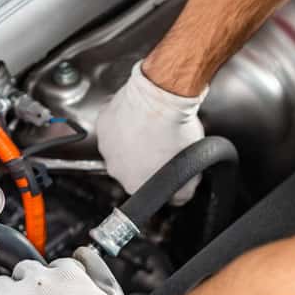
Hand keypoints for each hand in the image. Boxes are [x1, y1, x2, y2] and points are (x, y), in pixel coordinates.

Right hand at [96, 61, 206, 204]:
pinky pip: (113, 125)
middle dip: (144, 158)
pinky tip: (139, 115)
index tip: (167, 163)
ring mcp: (107, 145)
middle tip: (161, 142)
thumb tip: (180, 197)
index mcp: (134, 185)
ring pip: (121, 147)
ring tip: (152, 127)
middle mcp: (115, 168)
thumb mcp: (191, 170)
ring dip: (133, 140)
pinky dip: (124, 121)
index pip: (147, 188)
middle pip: (131, 168)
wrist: (160, 97)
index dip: (160, 176)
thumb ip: (183, 190)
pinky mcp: (103, 122)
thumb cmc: (175, 130)